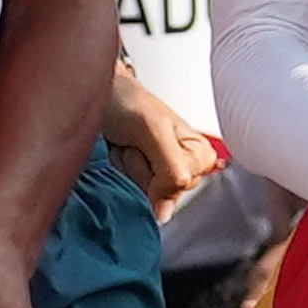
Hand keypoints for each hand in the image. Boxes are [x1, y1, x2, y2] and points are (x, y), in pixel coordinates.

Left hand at [104, 66, 223, 215]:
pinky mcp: (149, 176)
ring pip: (148, 192)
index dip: (158, 169)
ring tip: (131, 142)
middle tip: (138, 142)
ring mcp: (168, 171)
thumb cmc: (127, 102)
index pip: (181, 184)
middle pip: (164, 192)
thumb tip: (167, 212)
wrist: (105, 94)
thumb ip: (170, 171)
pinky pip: (135, 189)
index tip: (152, 145)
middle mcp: (190, 164)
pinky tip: (127, 150)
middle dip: (142, 168)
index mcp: (202, 152)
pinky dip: (124, 169)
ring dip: (130, 167)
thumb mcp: (152, 130)